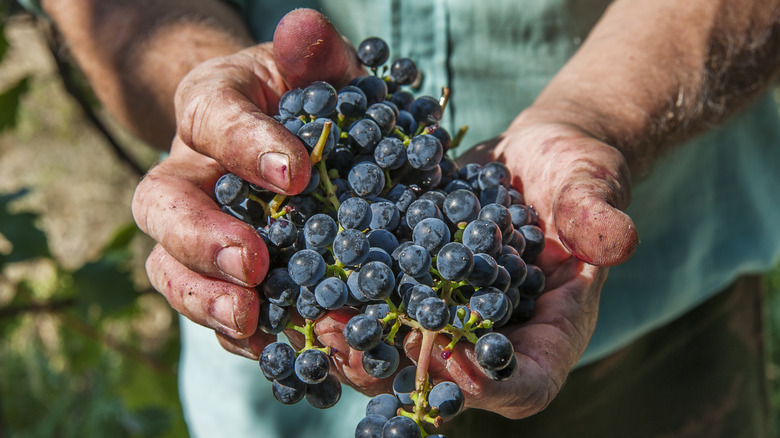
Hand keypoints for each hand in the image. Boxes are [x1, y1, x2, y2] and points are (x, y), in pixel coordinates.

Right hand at [132, 8, 363, 358]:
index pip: (213, 120)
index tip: (295, 174)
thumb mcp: (309, 66)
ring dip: (208, 302)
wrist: (285, 137)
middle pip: (164, 209)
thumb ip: (311, 50)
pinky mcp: (218, 277)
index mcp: (210, 109)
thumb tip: (308, 29)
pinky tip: (284, 354)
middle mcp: (188, 174)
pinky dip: (245, 338)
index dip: (246, 146)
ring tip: (252, 325)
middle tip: (253, 265)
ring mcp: (195, 232)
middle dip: (203, 240)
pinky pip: (215, 311)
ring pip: (171, 270)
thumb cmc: (299, 96)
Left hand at [312, 114, 638, 415]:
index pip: (524, 382)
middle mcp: (495, 337)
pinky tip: (312, 282)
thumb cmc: (575, 173)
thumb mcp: (591, 187)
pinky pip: (382, 308)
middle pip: (447, 381)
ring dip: (358, 342)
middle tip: (349, 347)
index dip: (485, 383)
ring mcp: (450, 317)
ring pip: (402, 352)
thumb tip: (620, 241)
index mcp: (550, 333)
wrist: (533, 156)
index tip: (444, 358)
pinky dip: (347, 301)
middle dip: (396, 369)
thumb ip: (598, 216)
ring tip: (316, 317)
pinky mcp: (416, 287)